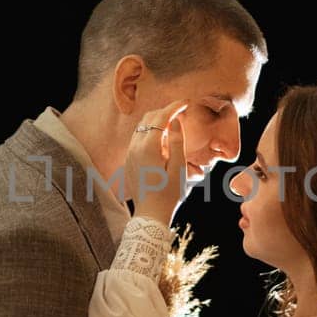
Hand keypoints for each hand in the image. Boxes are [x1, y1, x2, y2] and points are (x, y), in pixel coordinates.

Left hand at [126, 98, 189, 225]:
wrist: (150, 214)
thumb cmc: (168, 193)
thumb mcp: (178, 167)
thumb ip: (177, 141)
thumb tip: (176, 120)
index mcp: (148, 147)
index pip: (161, 117)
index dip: (174, 106)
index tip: (186, 102)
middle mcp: (135, 146)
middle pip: (149, 117)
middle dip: (165, 111)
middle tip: (182, 111)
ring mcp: (130, 152)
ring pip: (142, 126)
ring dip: (157, 121)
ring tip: (174, 124)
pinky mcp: (129, 159)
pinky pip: (139, 137)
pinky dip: (150, 132)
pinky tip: (163, 140)